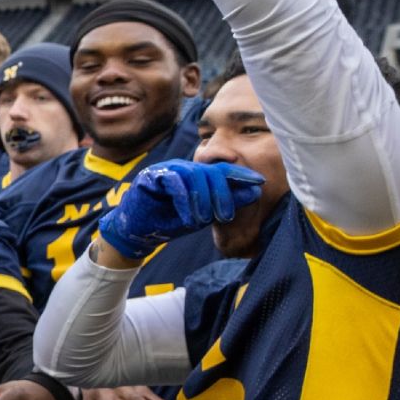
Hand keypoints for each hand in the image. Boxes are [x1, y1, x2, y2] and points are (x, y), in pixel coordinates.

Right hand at [96, 159, 265, 260]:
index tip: (260, 182)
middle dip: (222, 193)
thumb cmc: (171, 221)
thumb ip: (227, 203)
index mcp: (198, 175)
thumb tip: (255, 192)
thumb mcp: (204, 215)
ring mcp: (168, 169)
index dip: (241, 174)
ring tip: (204, 220)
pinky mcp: (153, 175)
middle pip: (211, 171)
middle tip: (226, 215)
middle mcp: (185, 168)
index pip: (223, 169)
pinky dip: (184, 199)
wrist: (139, 231)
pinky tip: (189, 217)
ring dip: (203, 199)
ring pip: (194, 175)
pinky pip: (174, 180)